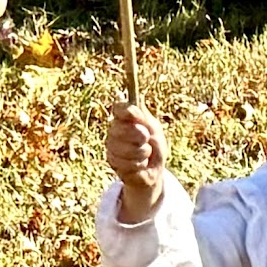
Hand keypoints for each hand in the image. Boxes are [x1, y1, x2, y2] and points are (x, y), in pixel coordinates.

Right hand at [107, 101, 166, 216]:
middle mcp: (114, 129)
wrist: (153, 170)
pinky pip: (127, 162)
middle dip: (140, 136)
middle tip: (146, 139)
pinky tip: (140, 164)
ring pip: (125, 147)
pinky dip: (139, 164)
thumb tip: (138, 96)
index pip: (119, 108)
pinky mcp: (112, 161)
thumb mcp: (154, 128)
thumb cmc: (154, 146)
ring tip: (145, 154)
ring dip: (142, 152)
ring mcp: (111, 145)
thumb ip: (143, 115)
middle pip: (123, 128)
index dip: (127, 111)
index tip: (136, 116)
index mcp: (125, 118)